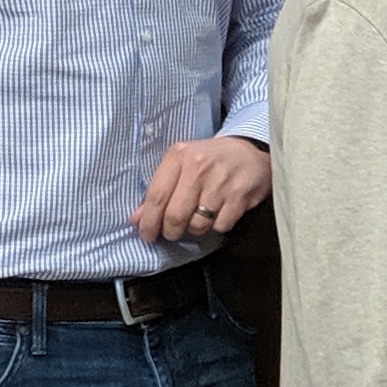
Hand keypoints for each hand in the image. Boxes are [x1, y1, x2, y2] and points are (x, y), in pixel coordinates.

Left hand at [133, 134, 270, 246]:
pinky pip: (220, 226)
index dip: (148, 221)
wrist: (249, 151)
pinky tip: (219, 213)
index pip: (156, 196)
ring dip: (195, 229)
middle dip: (170, 231)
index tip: (146, 235)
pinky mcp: (240, 196)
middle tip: (172, 233)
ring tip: (199, 217)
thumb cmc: (209, 160)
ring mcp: (221, 182)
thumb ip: (158, 191)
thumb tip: (136, 220)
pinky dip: (217, 226)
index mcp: (179, 156)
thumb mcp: (180, 165)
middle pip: (175, 215)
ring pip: (198, 225)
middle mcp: (199, 167)